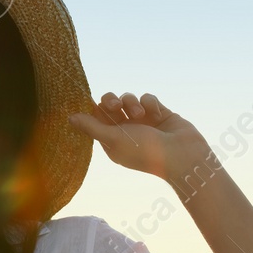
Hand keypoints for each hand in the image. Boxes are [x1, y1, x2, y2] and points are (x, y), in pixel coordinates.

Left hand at [68, 91, 209, 180]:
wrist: (183, 155)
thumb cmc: (145, 152)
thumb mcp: (114, 139)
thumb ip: (91, 127)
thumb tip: (69, 118)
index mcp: (112, 140)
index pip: (95, 117)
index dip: (92, 107)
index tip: (88, 98)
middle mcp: (125, 130)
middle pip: (109, 104)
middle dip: (111, 101)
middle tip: (115, 107)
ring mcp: (143, 121)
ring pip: (128, 99)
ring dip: (132, 103)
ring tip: (140, 114)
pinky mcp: (159, 113)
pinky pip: (147, 98)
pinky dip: (150, 103)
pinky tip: (157, 115)